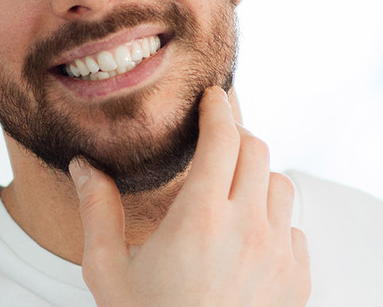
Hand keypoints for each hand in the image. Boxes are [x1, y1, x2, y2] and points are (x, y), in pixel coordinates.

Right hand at [72, 87, 309, 306]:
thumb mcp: (108, 273)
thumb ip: (98, 212)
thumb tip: (85, 166)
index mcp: (200, 218)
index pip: (223, 136)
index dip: (218, 108)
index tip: (211, 98)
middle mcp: (248, 230)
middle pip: (257, 151)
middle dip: (235, 138)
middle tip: (214, 143)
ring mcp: (278, 257)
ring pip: (281, 187)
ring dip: (257, 180)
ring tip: (230, 194)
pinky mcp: (297, 283)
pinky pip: (295, 231)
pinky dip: (274, 225)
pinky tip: (246, 242)